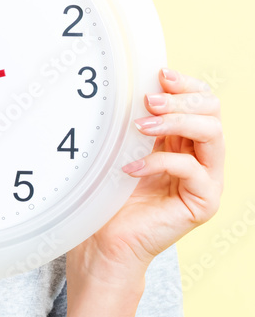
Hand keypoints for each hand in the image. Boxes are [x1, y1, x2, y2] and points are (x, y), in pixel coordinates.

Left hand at [68, 68, 224, 288]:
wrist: (103, 241)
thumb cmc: (107, 195)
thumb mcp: (121, 148)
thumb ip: (135, 122)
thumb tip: (135, 86)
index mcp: (183, 140)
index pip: (202, 100)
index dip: (186, 84)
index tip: (159, 74)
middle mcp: (201, 157)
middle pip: (213, 111)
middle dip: (182, 99)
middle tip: (148, 101)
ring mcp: (206, 180)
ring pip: (211, 133)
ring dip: (175, 122)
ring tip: (140, 127)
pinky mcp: (203, 202)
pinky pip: (192, 169)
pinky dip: (159, 161)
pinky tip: (130, 167)